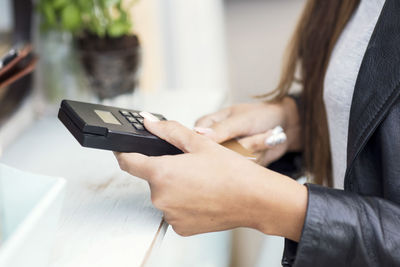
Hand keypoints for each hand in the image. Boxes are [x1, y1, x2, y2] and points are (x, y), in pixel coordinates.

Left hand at [115, 114, 306, 240]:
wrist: (255, 199)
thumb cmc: (231, 172)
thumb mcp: (199, 143)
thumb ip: (168, 130)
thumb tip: (149, 122)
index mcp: (162, 173)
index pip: (128, 162)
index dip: (124, 152)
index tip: (124, 150)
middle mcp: (161, 198)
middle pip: (152, 179)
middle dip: (164, 170)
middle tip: (188, 165)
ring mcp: (170, 215)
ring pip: (164, 195)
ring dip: (175, 187)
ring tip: (200, 181)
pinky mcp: (181, 228)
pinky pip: (174, 210)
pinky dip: (183, 203)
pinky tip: (201, 196)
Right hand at [194, 97, 300, 165]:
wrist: (286, 123)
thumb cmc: (262, 114)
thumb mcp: (242, 119)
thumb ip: (222, 129)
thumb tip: (202, 137)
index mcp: (207, 124)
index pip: (200, 141)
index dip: (217, 144)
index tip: (237, 138)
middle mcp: (214, 141)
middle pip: (218, 155)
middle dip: (246, 146)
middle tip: (266, 134)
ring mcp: (226, 154)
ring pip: (233, 163)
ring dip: (256, 150)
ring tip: (268, 136)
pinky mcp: (238, 166)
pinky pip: (244, 170)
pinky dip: (260, 157)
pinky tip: (266, 146)